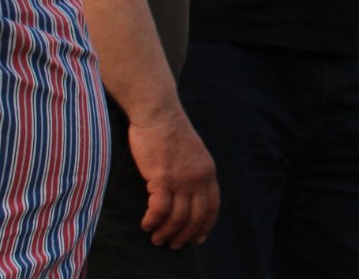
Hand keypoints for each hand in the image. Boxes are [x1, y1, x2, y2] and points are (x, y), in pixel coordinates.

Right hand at [128, 111, 218, 248]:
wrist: (158, 113)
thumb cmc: (169, 130)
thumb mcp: (192, 152)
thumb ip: (193, 171)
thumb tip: (186, 192)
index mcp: (208, 171)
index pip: (213, 205)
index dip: (206, 225)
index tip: (198, 238)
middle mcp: (199, 178)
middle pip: (197, 216)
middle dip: (185, 235)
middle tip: (173, 244)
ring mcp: (182, 179)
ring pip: (178, 217)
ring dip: (166, 232)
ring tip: (156, 239)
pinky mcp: (162, 178)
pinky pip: (159, 209)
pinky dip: (153, 221)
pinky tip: (146, 224)